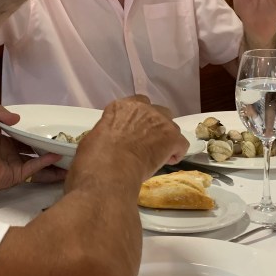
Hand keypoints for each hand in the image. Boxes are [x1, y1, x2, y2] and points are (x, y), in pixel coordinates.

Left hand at [0, 105, 63, 200]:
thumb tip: (18, 118)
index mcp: (1, 140)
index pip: (21, 137)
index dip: (32, 134)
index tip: (46, 130)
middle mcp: (10, 153)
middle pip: (32, 149)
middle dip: (45, 146)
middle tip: (61, 141)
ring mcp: (14, 165)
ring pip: (37, 161)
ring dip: (50, 158)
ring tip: (66, 153)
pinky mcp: (17, 175)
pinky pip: (34, 169)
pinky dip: (46, 163)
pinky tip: (57, 157)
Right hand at [75, 95, 189, 184]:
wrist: (108, 171)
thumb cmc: (94, 159)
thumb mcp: (97, 137)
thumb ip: (111, 132)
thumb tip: (114, 142)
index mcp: (120, 107)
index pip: (138, 104)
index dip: (139, 119)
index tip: (136, 132)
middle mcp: (142, 108)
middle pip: (158, 112)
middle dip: (156, 126)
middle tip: (148, 143)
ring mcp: (159, 121)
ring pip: (171, 127)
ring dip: (166, 139)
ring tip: (157, 155)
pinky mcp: (171, 136)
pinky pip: (181, 143)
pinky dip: (176, 153)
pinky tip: (167, 162)